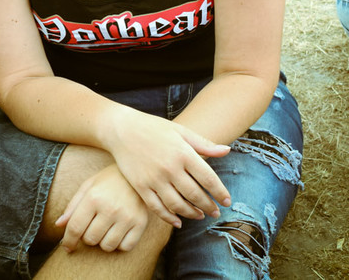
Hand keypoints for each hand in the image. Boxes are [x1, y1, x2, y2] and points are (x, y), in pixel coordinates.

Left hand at [56, 164, 148, 252]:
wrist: (136, 173)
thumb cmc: (108, 181)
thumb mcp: (88, 187)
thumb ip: (72, 206)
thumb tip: (58, 225)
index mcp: (93, 198)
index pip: (75, 228)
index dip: (68, 241)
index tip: (67, 247)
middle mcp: (110, 208)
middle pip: (91, 239)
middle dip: (87, 237)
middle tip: (92, 226)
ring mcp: (127, 217)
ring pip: (107, 246)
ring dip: (103, 242)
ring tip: (105, 228)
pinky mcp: (141, 223)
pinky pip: (125, 247)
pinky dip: (119, 244)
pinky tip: (118, 232)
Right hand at [110, 114, 230, 228]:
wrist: (121, 129)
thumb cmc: (153, 128)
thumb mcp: (180, 132)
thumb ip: (204, 144)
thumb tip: (227, 151)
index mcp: (183, 153)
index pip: (208, 179)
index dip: (220, 193)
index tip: (227, 201)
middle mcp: (170, 167)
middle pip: (195, 195)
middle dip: (209, 206)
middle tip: (216, 212)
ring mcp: (154, 178)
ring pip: (177, 205)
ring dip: (191, 214)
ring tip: (200, 216)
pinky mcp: (140, 186)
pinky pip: (157, 207)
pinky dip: (169, 218)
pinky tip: (178, 221)